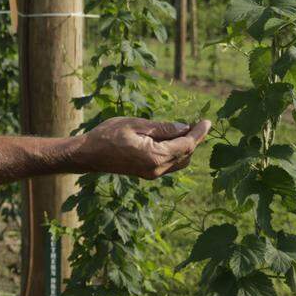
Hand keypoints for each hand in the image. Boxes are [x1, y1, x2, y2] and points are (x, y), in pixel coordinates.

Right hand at [73, 117, 211, 179]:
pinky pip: (169, 165)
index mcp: (155, 156)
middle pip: (186, 155)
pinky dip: (175, 153)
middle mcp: (156, 169)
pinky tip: (171, 140)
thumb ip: (162, 128)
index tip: (207, 121)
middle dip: (194, 140)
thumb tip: (183, 127)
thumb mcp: (135, 124)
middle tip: (196, 123)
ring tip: (185, 130)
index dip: (198, 132)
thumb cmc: (108, 135)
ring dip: (185, 147)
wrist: (89, 154)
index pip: (186, 145)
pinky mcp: (147, 174)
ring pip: (179, 162)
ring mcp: (152, 174)